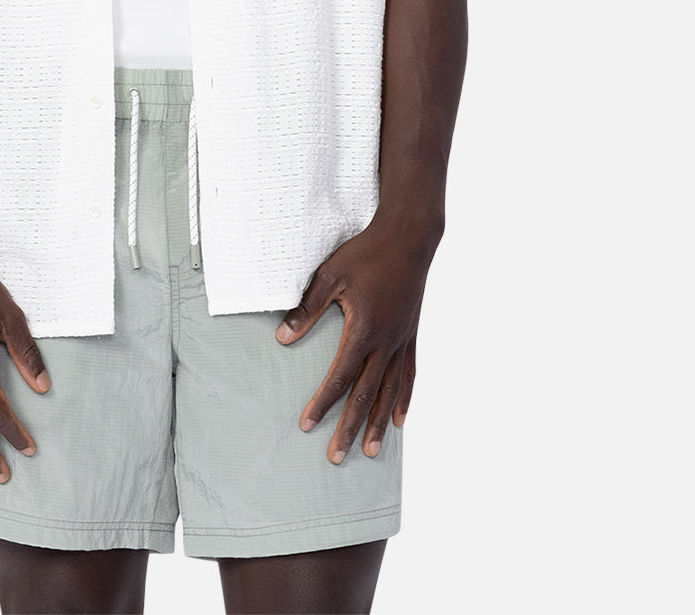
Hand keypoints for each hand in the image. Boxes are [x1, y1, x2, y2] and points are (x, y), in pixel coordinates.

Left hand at [276, 220, 434, 463]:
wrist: (408, 238)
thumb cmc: (366, 253)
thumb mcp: (330, 275)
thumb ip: (307, 308)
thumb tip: (282, 338)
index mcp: (364, 330)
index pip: (340, 377)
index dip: (323, 404)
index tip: (307, 426)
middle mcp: (386, 342)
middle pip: (366, 395)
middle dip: (350, 428)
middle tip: (336, 457)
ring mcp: (402, 341)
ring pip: (390, 392)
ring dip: (380, 423)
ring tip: (372, 452)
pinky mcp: (411, 335)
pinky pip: (409, 375)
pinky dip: (404, 399)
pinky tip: (401, 419)